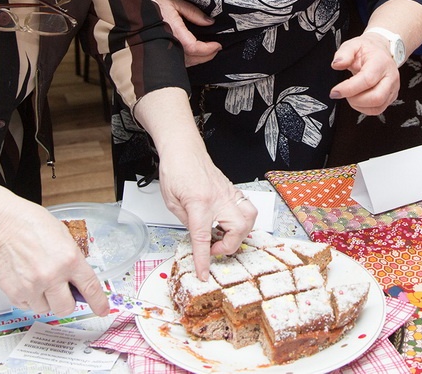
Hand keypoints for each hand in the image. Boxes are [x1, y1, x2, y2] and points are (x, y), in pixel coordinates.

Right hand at [0, 200, 109, 316]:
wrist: (4, 224)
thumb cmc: (32, 225)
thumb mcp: (64, 238)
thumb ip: (72, 261)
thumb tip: (78, 281)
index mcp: (70, 259)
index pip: (90, 288)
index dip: (98, 303)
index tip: (102, 310)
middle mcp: (53, 275)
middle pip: (66, 308)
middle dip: (65, 302)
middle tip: (60, 292)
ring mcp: (33, 286)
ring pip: (45, 309)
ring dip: (44, 299)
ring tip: (37, 279)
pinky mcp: (15, 293)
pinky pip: (27, 306)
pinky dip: (28, 298)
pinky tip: (26, 280)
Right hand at [151, 0, 221, 66]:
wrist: (132, 7)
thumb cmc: (151, 2)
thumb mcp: (174, 2)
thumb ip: (193, 12)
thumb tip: (209, 22)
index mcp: (172, 31)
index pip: (194, 47)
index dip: (208, 49)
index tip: (217, 45)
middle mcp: (167, 44)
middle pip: (191, 58)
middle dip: (207, 56)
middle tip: (216, 49)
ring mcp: (162, 49)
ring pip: (184, 63)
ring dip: (198, 60)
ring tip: (208, 52)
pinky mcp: (158, 51)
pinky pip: (176, 62)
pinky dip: (188, 60)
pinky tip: (193, 55)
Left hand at [157, 149, 256, 278]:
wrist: (184, 148)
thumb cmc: (175, 169)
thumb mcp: (172, 201)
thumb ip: (187, 221)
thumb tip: (198, 237)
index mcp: (200, 202)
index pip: (203, 238)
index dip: (203, 259)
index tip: (204, 273)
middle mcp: (219, 198)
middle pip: (238, 229)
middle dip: (229, 246)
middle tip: (214, 248)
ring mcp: (229, 192)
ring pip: (250, 217)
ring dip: (240, 233)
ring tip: (224, 236)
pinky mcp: (232, 189)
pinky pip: (246, 208)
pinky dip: (241, 220)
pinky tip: (227, 222)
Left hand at [329, 32, 400, 115]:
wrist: (380, 51)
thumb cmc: (367, 49)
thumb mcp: (352, 45)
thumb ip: (344, 53)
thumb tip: (337, 64)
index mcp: (381, 62)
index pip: (368, 80)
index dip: (349, 88)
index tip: (335, 91)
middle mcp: (390, 77)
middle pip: (376, 97)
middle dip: (355, 100)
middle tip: (343, 93)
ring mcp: (393, 88)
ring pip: (378, 107)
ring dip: (359, 105)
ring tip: (350, 94)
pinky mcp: (391, 97)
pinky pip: (378, 110)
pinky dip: (364, 108)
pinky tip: (357, 99)